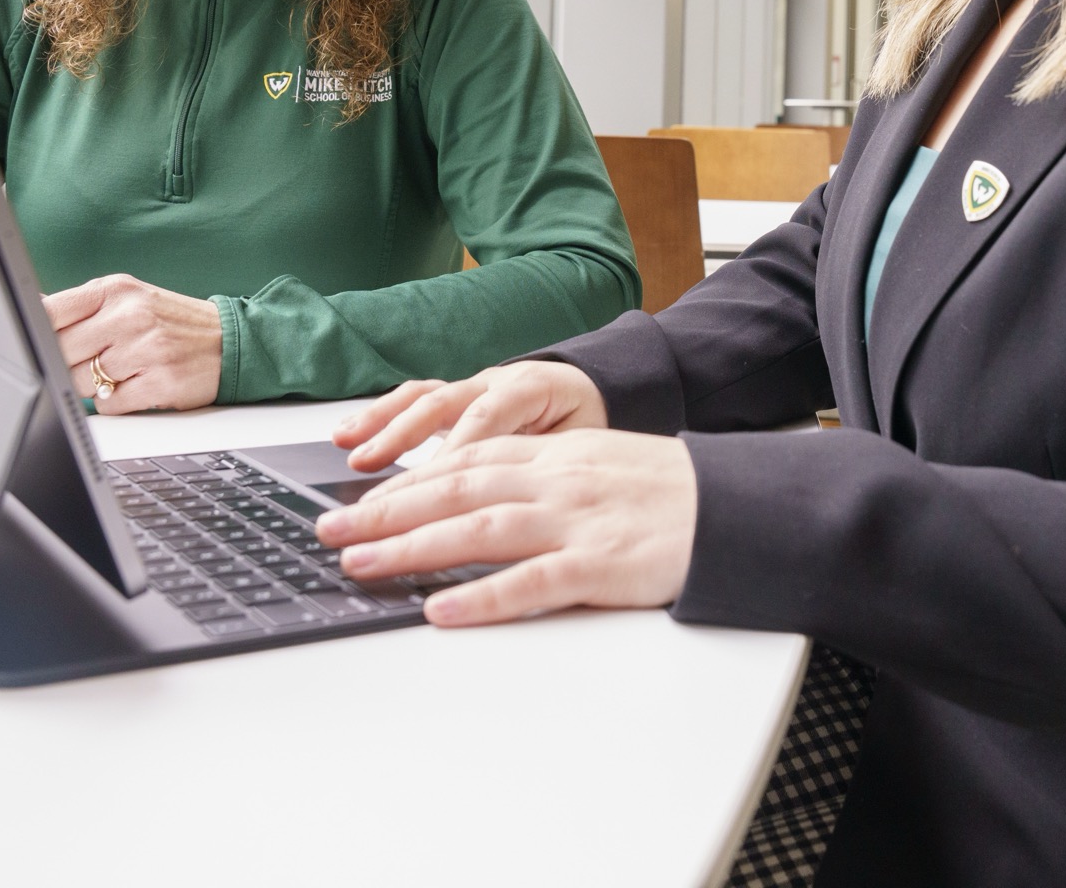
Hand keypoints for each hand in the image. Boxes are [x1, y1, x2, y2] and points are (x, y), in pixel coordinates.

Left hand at [44, 274, 222, 412]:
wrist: (229, 340)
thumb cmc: (168, 321)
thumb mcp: (127, 298)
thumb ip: (80, 306)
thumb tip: (31, 311)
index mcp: (116, 290)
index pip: (51, 311)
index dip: (36, 331)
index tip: (32, 340)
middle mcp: (131, 316)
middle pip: (60, 351)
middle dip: (68, 362)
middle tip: (90, 359)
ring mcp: (147, 350)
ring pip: (81, 382)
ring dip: (93, 385)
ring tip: (121, 371)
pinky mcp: (161, 383)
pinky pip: (109, 404)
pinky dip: (116, 401)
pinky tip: (135, 385)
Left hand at [316, 429, 696, 625]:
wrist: (736, 506)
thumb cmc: (669, 491)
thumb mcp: (597, 464)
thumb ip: (540, 475)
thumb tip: (475, 495)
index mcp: (554, 455)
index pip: (464, 460)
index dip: (403, 480)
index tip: (355, 498)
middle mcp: (557, 481)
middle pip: (455, 488)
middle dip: (385, 509)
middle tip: (329, 529)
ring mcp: (577, 521)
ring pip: (479, 527)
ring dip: (413, 547)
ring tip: (360, 562)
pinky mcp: (601, 565)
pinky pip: (532, 583)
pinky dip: (483, 596)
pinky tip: (442, 610)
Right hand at [331, 359, 607, 472]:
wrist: (592, 391)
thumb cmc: (589, 426)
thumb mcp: (586, 447)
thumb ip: (555, 464)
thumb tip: (529, 502)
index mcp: (535, 388)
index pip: (489, 415)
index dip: (458, 447)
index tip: (433, 486)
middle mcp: (496, 381)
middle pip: (443, 406)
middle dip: (401, 441)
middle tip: (368, 477)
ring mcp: (471, 386)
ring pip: (422, 399)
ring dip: (382, 426)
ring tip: (351, 454)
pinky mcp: (455, 397)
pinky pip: (412, 400)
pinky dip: (379, 417)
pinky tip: (346, 437)